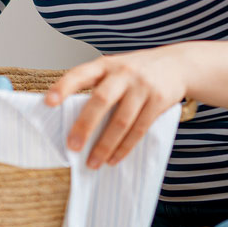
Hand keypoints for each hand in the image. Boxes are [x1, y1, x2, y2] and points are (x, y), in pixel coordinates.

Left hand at [44, 46, 189, 168]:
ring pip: (121, 120)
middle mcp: (123, 73)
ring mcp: (142, 87)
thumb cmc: (136, 71)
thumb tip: (72, 122)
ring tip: (93, 162)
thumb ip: (97, 88)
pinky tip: (114, 158)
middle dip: (85, 126)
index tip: (48, 102)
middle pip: (101, 100)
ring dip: (105, 145)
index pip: (80, 74)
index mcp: (105, 65)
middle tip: (73, 147)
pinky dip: (125, 147)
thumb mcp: (115, 69)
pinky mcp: (158, 101)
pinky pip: (139, 129)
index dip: (63, 87)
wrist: (179, 64)